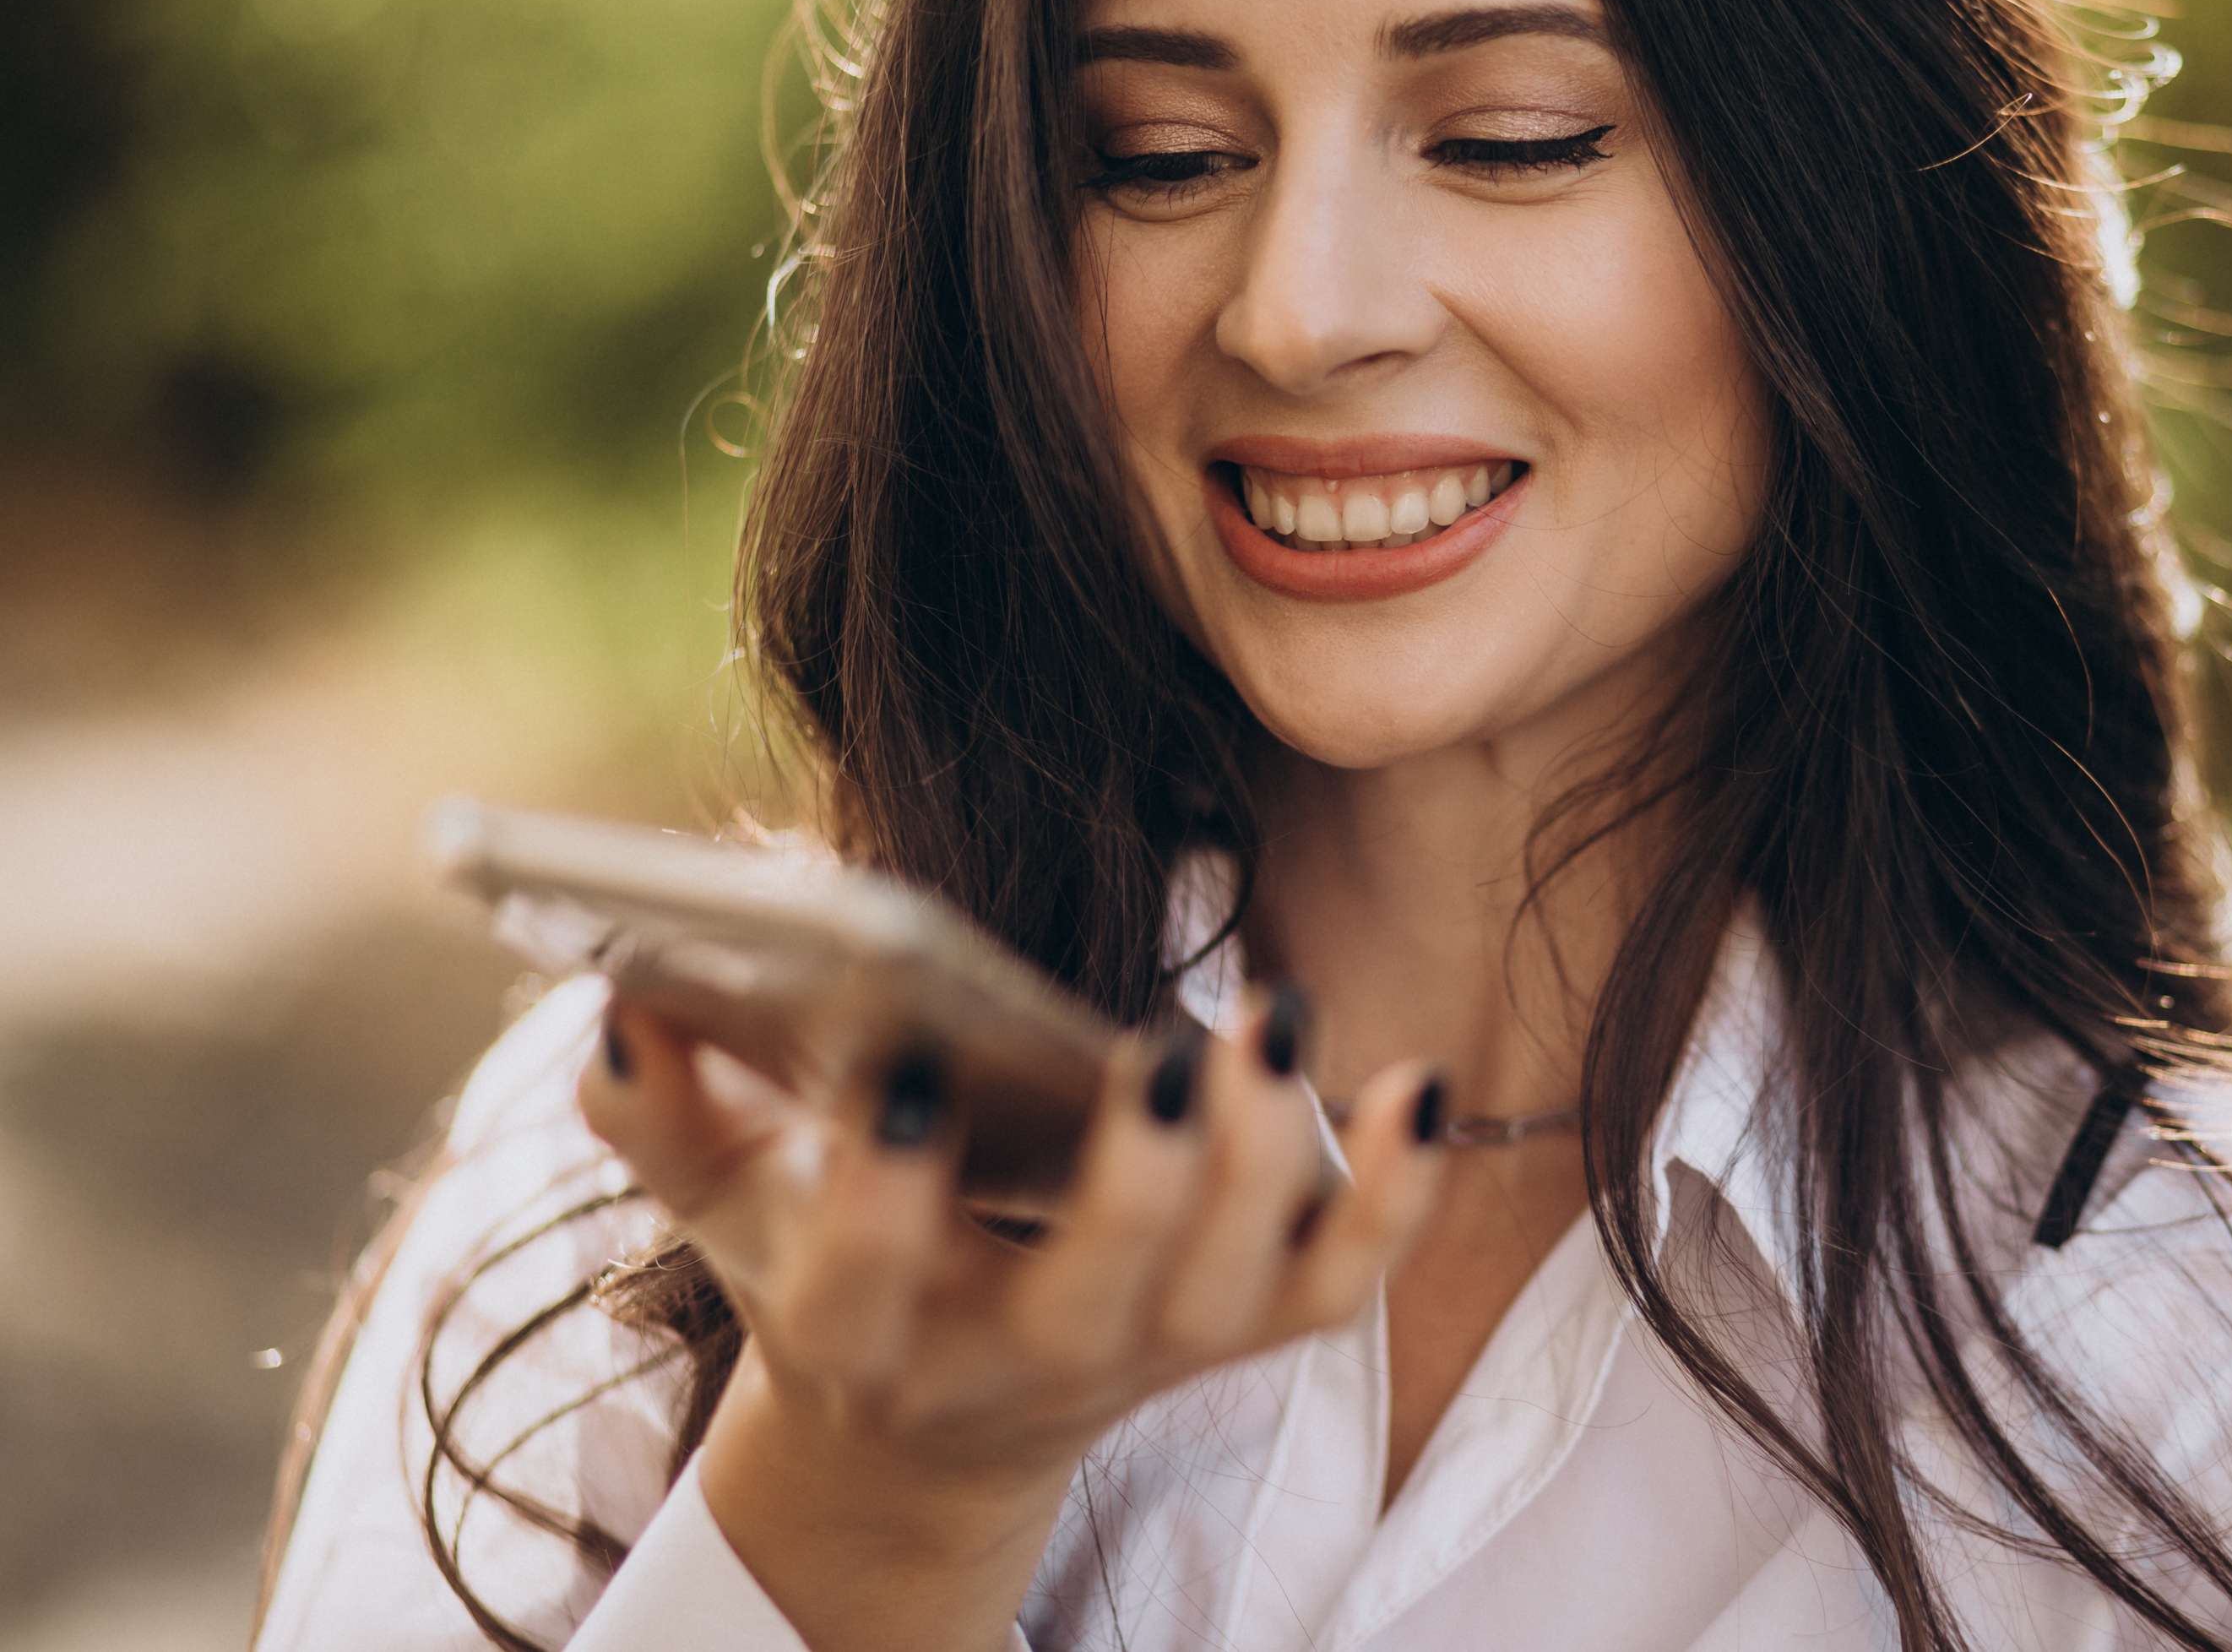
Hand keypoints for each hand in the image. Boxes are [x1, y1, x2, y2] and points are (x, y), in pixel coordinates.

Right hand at [577, 985, 1445, 1651]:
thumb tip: (628, 989)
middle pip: (1089, 1302)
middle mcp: (1009, 1362)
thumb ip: (657, 1099)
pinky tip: (1422, 1082)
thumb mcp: (719, 1194)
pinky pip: (1335, 1288)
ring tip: (1276, 1017)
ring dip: (1272, 1160)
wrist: (927, 1425)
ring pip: (1227, 1292)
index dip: (878, 1191)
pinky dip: (1394, 1199)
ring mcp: (1138, 1355)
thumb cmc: (816, 1259)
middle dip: (1131, 1180)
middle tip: (1156, 1046)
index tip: (901, 1061)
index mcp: (861, 1331)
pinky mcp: (1232, 1334)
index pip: (858, 1284)